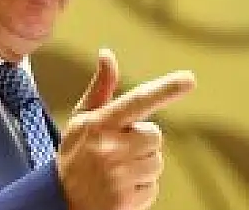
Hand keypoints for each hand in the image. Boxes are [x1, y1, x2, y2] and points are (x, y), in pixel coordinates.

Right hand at [57, 48, 195, 209]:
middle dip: (142, 141)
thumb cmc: (75, 154)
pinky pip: (153, 187)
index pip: (138, 101)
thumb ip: (100, 87)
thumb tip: (107, 53)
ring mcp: (118, 177)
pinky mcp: (126, 201)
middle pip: (154, 135)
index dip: (165, 89)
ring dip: (142, 165)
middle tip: (116, 150)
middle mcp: (109, 148)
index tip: (189, 79)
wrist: (59, 201)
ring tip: (116, 171)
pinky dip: (140, 188)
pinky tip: (119, 189)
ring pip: (156, 162)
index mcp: (100, 123)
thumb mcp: (82, 118)